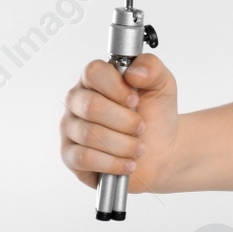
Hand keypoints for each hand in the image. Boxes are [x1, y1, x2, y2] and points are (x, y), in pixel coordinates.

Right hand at [59, 53, 179, 194]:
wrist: (162, 152)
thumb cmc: (156, 116)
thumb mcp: (163, 85)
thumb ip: (152, 67)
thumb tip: (133, 71)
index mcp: (95, 80)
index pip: (93, 72)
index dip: (117, 88)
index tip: (135, 100)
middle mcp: (77, 101)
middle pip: (91, 106)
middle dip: (125, 121)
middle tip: (141, 127)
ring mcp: (70, 128)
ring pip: (90, 134)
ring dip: (123, 144)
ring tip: (139, 148)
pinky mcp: (70, 156)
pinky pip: (84, 158)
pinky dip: (112, 163)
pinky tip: (128, 164)